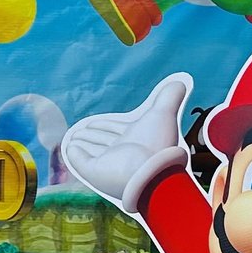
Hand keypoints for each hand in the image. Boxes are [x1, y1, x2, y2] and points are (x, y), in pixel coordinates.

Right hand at [63, 71, 191, 214]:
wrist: (150, 172)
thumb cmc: (158, 144)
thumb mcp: (164, 113)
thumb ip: (170, 97)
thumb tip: (181, 80)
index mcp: (134, 139)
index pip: (115, 129)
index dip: (106, 125)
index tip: (94, 121)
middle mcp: (120, 151)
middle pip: (102, 140)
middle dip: (92, 135)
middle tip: (82, 130)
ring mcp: (107, 162)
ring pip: (91, 150)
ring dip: (83, 142)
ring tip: (74, 137)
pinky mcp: (94, 171)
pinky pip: (81, 162)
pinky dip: (74, 156)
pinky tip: (70, 148)